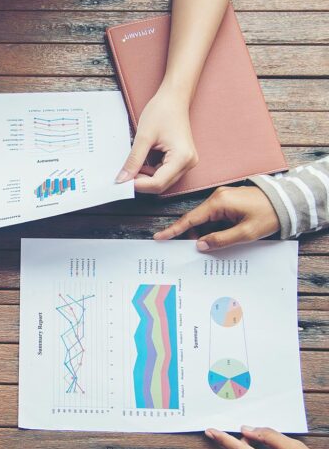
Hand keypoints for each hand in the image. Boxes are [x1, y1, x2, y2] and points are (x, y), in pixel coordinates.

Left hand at [116, 87, 198, 193]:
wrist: (173, 98)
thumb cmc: (162, 111)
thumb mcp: (143, 137)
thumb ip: (133, 160)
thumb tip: (122, 179)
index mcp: (182, 157)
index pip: (157, 182)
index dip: (138, 185)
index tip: (122, 181)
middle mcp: (188, 163)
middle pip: (161, 185)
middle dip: (141, 182)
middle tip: (124, 175)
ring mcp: (186, 162)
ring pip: (162, 181)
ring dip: (145, 178)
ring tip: (132, 165)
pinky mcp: (181, 160)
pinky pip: (164, 174)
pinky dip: (150, 172)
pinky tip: (142, 162)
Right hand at [154, 186, 279, 250]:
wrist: (288, 201)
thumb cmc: (269, 215)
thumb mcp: (246, 232)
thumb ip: (220, 240)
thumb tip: (200, 245)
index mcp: (219, 202)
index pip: (190, 219)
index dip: (174, 230)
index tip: (160, 237)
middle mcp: (218, 197)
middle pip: (196, 219)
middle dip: (192, 235)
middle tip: (189, 251)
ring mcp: (223, 198)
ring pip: (205, 219)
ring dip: (204, 233)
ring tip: (210, 246)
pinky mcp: (229, 201)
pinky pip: (214, 216)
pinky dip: (212, 228)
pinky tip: (216, 238)